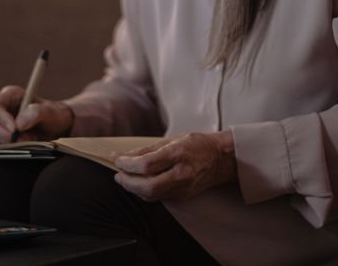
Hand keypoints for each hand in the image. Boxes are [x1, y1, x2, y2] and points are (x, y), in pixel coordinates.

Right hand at [0, 85, 74, 143]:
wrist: (57, 127)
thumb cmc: (53, 115)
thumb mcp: (50, 112)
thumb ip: (36, 113)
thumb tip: (19, 123)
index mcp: (10, 95)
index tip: (14, 129)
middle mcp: (2, 108)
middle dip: (5, 133)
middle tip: (24, 138)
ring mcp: (1, 123)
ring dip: (11, 141)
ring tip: (30, 138)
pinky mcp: (3, 136)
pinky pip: (1, 144)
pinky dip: (13, 146)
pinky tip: (27, 142)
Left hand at [112, 131, 236, 200]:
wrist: (219, 159)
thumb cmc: (195, 145)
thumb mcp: (171, 140)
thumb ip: (146, 150)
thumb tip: (122, 155)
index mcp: (178, 154)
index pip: (147, 164)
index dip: (128, 164)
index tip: (117, 160)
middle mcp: (181, 173)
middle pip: (148, 186)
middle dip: (128, 182)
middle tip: (118, 174)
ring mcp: (183, 188)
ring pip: (151, 195)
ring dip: (134, 188)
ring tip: (125, 178)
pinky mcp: (182, 196)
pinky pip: (158, 197)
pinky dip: (145, 191)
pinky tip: (139, 183)